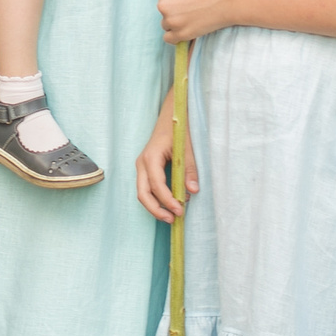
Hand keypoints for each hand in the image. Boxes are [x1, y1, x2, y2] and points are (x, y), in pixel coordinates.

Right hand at [135, 102, 197, 222]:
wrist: (171, 115)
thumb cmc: (178, 129)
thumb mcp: (187, 148)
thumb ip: (189, 170)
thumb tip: (193, 191)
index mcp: (151, 157)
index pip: (156, 185)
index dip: (167, 200)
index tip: (180, 211)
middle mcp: (142, 163)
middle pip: (142, 193)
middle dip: (156, 209)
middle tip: (173, 220)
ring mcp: (142, 166)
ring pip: (142, 192)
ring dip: (155, 207)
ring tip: (171, 216)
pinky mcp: (145, 168)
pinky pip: (146, 188)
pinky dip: (156, 199)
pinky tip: (169, 204)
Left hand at [156, 0, 233, 43]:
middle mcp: (163, 5)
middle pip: (164, 10)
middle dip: (175, 10)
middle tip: (191, 8)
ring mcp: (171, 21)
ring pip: (167, 24)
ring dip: (176, 23)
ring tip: (192, 19)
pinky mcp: (181, 34)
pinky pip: (169, 38)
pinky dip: (175, 36)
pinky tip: (185, 31)